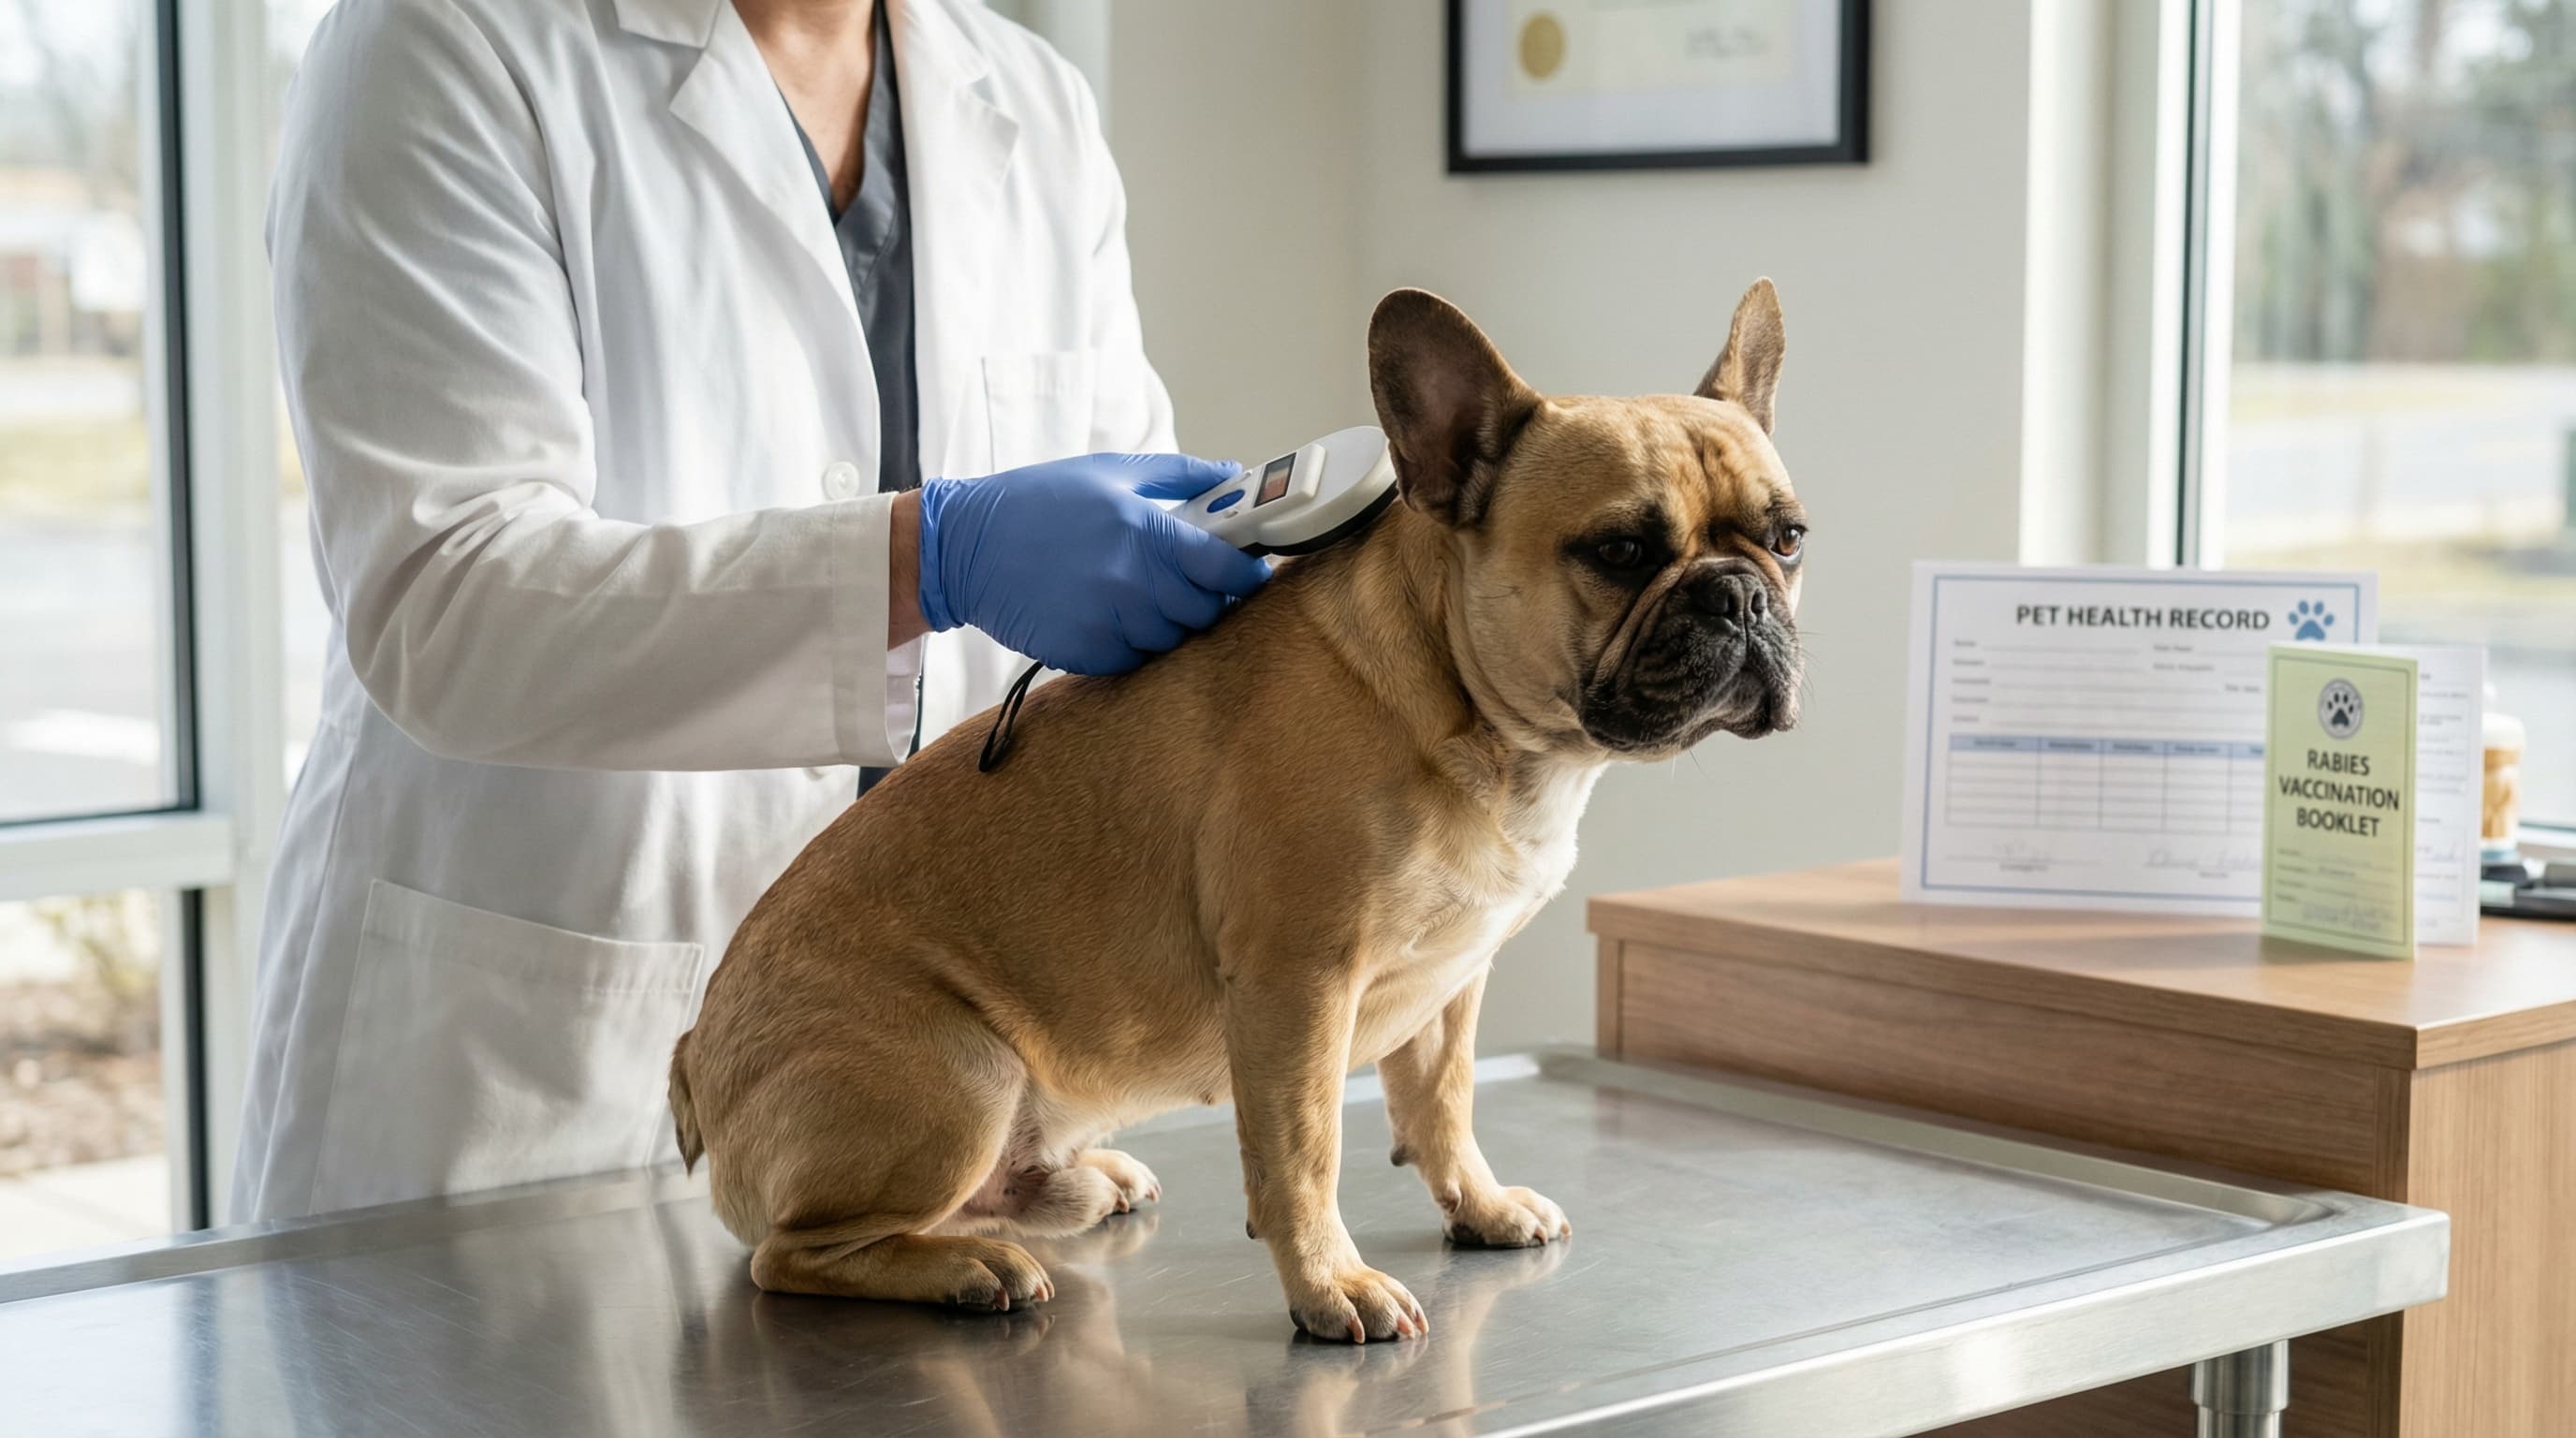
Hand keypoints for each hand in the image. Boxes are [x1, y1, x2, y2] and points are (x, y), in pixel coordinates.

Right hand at [915, 453, 1271, 674]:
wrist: (964, 546)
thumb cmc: (1040, 502)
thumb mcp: (1110, 472)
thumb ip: (1180, 474)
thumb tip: (1234, 475)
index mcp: (1144, 530)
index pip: (1225, 567)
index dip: (1247, 573)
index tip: (1252, 572)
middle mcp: (1130, 580)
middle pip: (1206, 611)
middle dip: (1209, 600)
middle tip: (1193, 584)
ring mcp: (1107, 621)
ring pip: (1172, 640)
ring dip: (1170, 623)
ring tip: (1145, 596)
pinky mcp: (1084, 651)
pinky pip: (1135, 660)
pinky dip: (1134, 644)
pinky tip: (1114, 617)